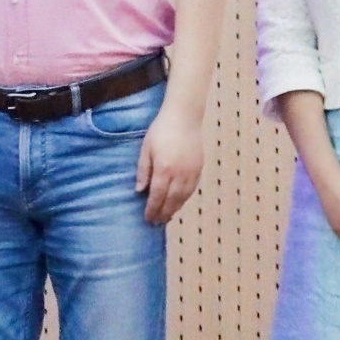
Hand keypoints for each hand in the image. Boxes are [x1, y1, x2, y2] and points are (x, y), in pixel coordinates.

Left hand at [136, 95, 208, 226]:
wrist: (184, 117)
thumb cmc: (161, 130)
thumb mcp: (146, 149)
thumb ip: (143, 170)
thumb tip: (139, 190)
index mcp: (164, 169)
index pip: (157, 196)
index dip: (152, 209)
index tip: (147, 218)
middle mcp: (180, 174)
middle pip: (171, 200)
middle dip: (164, 213)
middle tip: (156, 222)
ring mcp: (192, 172)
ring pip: (184, 197)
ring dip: (175, 208)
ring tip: (167, 216)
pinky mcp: (199, 168)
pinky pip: (192, 189)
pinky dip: (185, 199)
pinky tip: (179, 202)